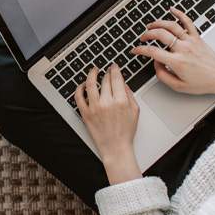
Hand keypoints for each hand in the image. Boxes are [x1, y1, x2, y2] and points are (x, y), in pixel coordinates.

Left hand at [75, 64, 141, 184]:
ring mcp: (94, 108)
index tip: (114, 66)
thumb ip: (129, 94)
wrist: (115, 147)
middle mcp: (107, 103)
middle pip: (105, 80)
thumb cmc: (125, 131)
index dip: (115, 69)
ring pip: (90, 84)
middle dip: (106, 72)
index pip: (116, 78)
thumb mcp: (135, 111)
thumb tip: (122, 82)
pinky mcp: (85, 114)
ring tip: (94, 70)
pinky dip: (79, 88)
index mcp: (120, 101)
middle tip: (107, 70)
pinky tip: (83, 84)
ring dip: (92, 74)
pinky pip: (78, 97)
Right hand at [132, 8, 214, 97]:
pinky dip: (179, 13)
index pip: (153, 52)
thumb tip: (156, 64)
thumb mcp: (179, 86)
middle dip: (147, 34)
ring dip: (158, 23)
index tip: (135, 50)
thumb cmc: (203, 82)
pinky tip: (172, 9)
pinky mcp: (197, 37)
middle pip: (160, 34)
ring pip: (171, 26)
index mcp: (177, 62)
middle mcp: (183, 49)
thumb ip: (163, 75)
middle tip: (143, 38)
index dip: (140, 50)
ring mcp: (191, 41)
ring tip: (151, 26)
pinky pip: (188, 22)